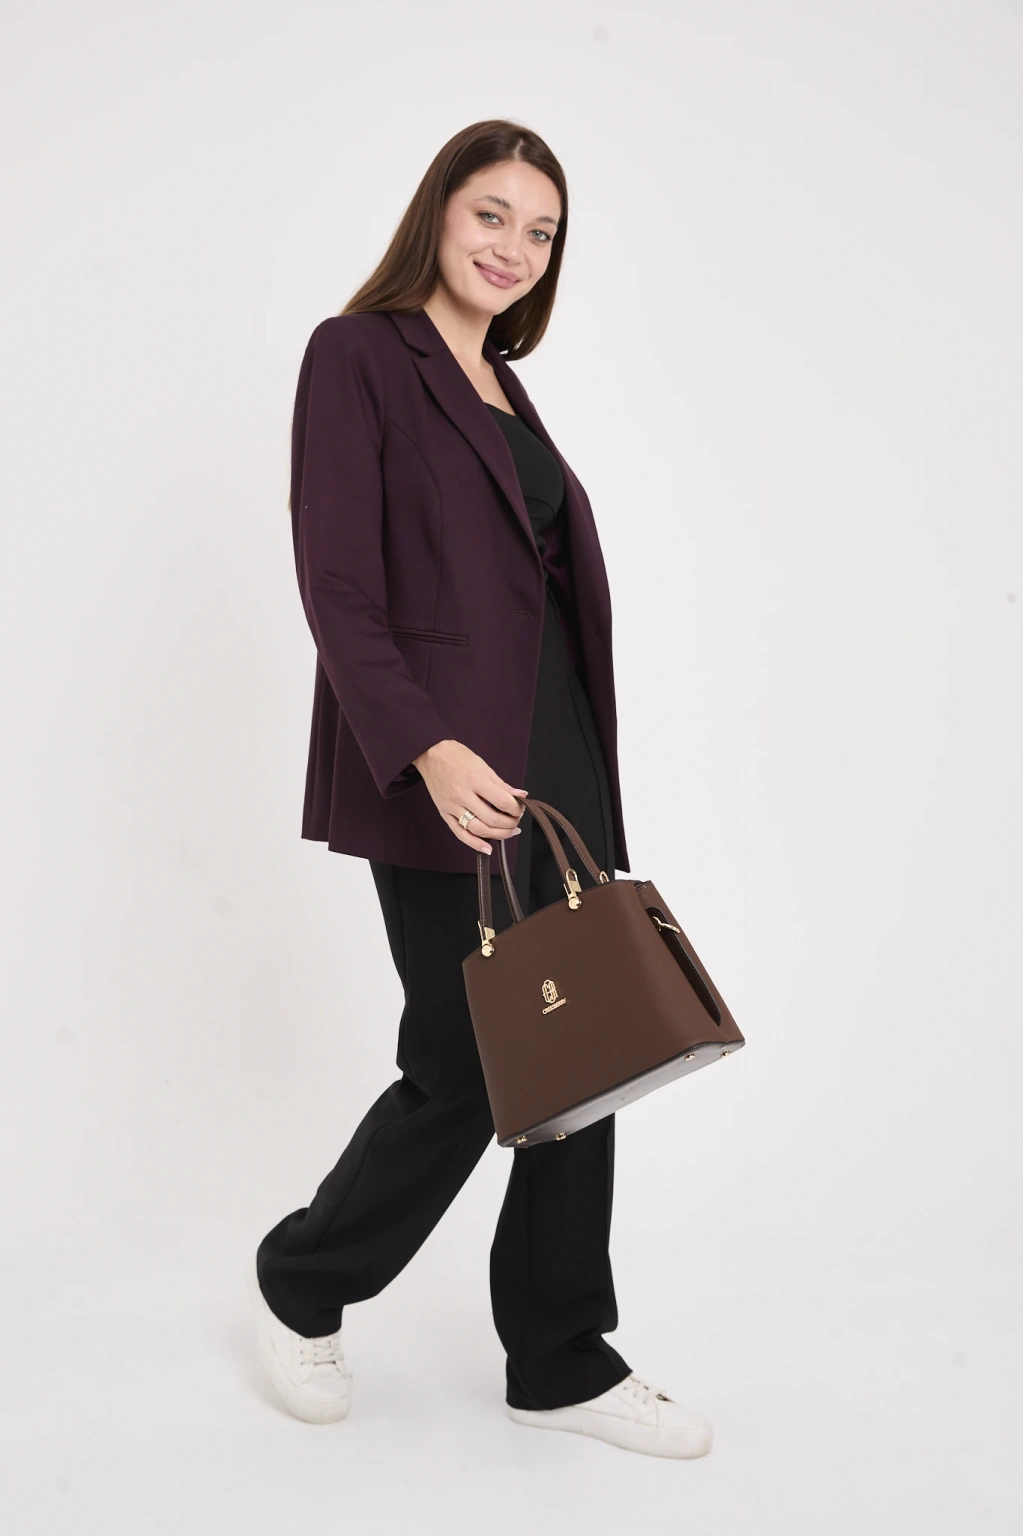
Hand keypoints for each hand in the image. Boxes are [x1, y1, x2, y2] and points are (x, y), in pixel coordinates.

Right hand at [412, 739, 527, 853]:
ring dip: (498, 834)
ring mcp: (452, 806)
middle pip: (492, 819)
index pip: (502, 801)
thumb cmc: (458, 757)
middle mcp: (463, 795)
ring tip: (509, 831)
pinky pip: (460, 833)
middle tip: (516, 820)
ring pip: (478, 829)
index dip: (516, 808)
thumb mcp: (484, 766)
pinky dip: (475, 844)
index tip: (521, 808)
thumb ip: (502, 785)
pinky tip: (488, 848)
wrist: (431, 754)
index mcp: (475, 780)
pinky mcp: (445, 814)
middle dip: (510, 823)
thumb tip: (521, 796)